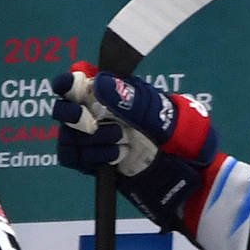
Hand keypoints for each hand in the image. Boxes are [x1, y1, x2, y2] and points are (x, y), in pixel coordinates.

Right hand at [51, 65, 216, 164]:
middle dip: (71, 115)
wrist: (185, 167)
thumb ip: (128, 99)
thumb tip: (99, 84)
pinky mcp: (92, 161)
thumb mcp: (156, 112)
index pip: (76, 82)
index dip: (67, 83)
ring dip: (91, 139)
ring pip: (68, 136)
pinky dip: (91, 157)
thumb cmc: (174, 131)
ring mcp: (92, 138)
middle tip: (89, 122)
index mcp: (109, 92)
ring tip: (120, 139)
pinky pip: (73, 158)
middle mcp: (95, 113)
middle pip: (63, 109)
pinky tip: (115, 155)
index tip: (66, 86)